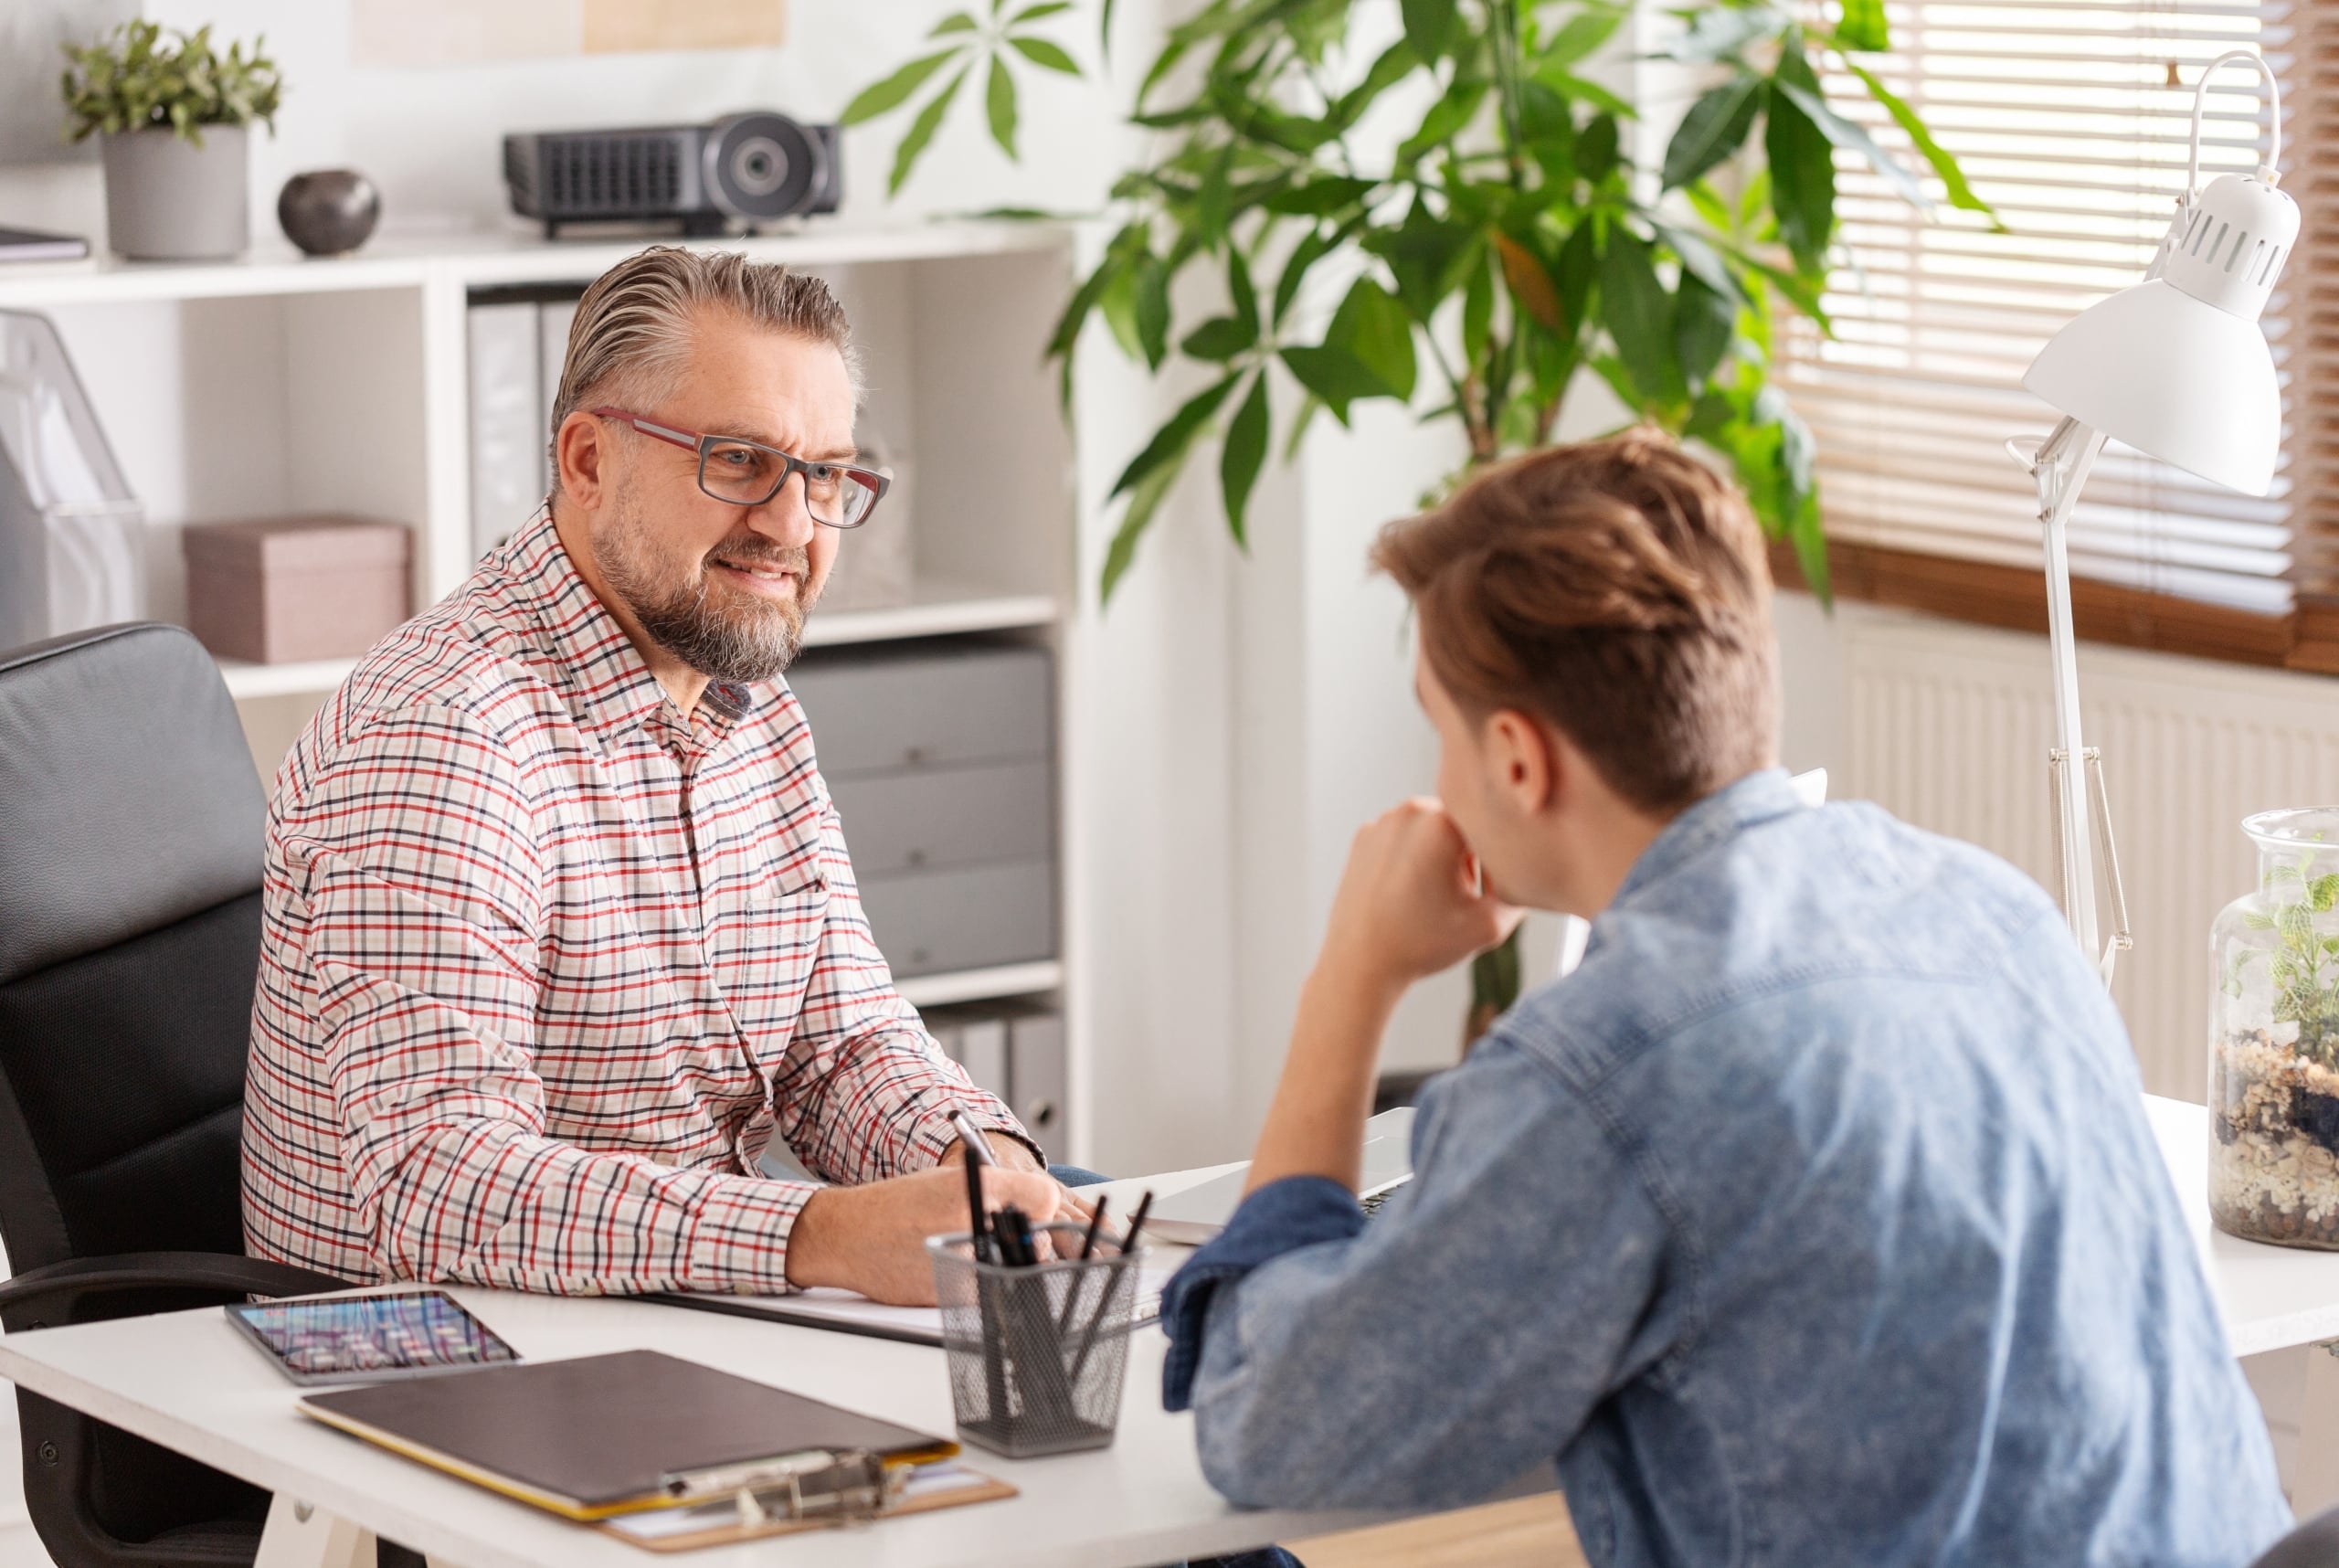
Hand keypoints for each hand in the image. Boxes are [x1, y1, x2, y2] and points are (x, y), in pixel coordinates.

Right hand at [783, 1164, 1089, 1305]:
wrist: (848, 1236)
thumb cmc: (900, 1204)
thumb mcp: (949, 1179)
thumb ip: (997, 1189)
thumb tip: (1046, 1207)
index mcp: (971, 1186)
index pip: (1044, 1198)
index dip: (1042, 1207)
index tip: (1034, 1210)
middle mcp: (968, 1222)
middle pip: (1038, 1239)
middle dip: (1031, 1240)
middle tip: (1011, 1236)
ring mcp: (959, 1261)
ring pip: (1018, 1270)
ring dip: (1010, 1264)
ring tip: (980, 1251)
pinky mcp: (949, 1294)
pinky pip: (990, 1291)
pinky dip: (985, 1284)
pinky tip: (961, 1269)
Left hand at [1319, 798, 1521, 997]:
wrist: (1359, 965)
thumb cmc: (1423, 945)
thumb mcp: (1489, 925)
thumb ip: (1520, 893)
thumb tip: (1533, 872)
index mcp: (1441, 823)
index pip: (1491, 828)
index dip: (1498, 861)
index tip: (1488, 892)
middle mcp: (1410, 810)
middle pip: (1462, 826)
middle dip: (1470, 857)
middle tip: (1463, 898)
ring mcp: (1382, 822)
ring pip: (1432, 831)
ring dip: (1442, 856)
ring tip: (1436, 898)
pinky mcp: (1363, 837)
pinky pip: (1404, 840)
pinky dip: (1413, 859)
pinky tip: (1409, 895)